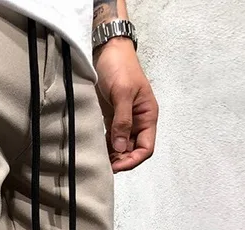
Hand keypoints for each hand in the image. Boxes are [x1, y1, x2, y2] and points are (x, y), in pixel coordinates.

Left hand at [95, 38, 157, 172]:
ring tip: (99, 160)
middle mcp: (139, 121)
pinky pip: (112, 139)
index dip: (133, 160)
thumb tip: (120, 148)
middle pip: (133, 150)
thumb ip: (122, 120)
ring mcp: (126, 120)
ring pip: (122, 147)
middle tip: (105, 165)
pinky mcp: (113, 118)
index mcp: (148, 116)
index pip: (146, 147)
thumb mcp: (122, 93)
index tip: (117, 165)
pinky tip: (97, 151)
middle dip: (121, 160)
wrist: (108, 50)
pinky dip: (106, 147)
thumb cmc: (120, 67)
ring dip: (113, 156)